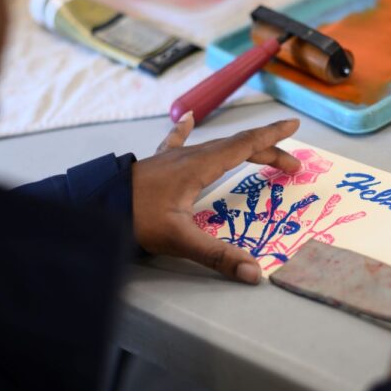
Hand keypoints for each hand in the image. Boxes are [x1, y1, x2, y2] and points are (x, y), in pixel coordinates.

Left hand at [132, 113, 300, 284]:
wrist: (97, 203)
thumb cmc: (137, 218)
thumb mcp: (180, 240)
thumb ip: (218, 256)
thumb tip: (254, 272)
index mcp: (201, 166)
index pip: (245, 145)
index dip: (272, 137)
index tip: (293, 126)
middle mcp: (191, 155)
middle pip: (237, 146)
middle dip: (268, 151)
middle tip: (292, 166)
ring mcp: (173, 156)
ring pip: (216, 145)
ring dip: (242, 147)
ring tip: (260, 150)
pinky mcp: (159, 163)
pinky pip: (178, 140)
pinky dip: (188, 129)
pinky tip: (189, 118)